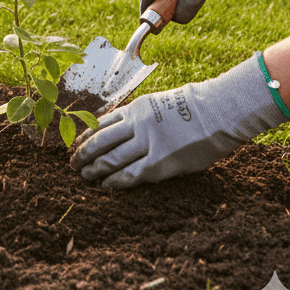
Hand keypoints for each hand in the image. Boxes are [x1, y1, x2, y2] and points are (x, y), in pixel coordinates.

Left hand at [69, 55, 287, 188]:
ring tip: (84, 176)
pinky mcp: (160, 162)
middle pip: (101, 141)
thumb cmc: (193, 108)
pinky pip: (132, 173)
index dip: (87, 136)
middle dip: (84, 153)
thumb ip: (140, 115)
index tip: (77, 144)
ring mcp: (147, 143)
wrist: (216, 112)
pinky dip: (116, 181)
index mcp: (135, 109)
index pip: (102, 123)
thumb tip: (126, 128)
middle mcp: (136, 125)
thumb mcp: (158, 103)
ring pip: (111, 157)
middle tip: (72, 164)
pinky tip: (106, 185)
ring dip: (95, 169)